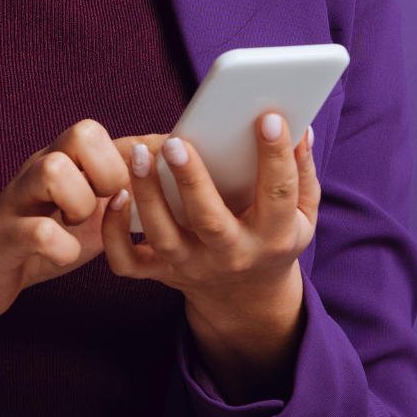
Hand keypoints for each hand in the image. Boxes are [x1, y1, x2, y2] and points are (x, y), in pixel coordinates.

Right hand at [0, 119, 134, 324]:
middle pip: (82, 132)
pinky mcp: (2, 237)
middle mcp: (37, 172)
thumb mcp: (82, 213)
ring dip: (80, 203)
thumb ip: (116, 194)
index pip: (102, 131)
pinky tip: (62, 255)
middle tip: (106, 204)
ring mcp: (16, 201)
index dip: (139, 151)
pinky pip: (39, 232)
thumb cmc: (36, 241)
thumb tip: (170, 184)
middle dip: (108, 171)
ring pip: (53, 169)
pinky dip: (61, 248)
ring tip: (77, 226)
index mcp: (60, 163)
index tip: (154, 179)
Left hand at [100, 111, 316, 313]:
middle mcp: (232, 254)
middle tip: (177, 142)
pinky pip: (128, 261)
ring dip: (148, 195)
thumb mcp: (301, 214)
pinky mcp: (160, 273)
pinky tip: (116, 196)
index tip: (267, 118)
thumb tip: (300, 128)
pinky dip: (115, 232)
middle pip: (210, 220)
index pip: (278, 194)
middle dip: (192, 180)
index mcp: (274, 236)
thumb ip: (301, 172)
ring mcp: (193, 266)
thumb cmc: (273, 238)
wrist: (246, 299)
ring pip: (164, 236)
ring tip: (139, 154)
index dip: (275, 156)